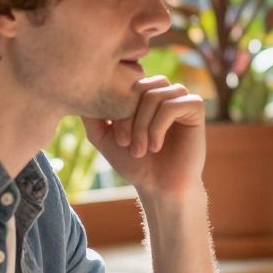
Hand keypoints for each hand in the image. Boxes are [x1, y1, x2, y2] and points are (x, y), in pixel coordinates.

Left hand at [83, 76, 205, 202]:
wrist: (160, 187)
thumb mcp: (103, 137)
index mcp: (142, 94)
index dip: (118, 110)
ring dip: (143, 125)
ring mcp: (180, 97)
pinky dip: (159, 127)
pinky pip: (173, 104)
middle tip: (126, 145)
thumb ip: (91, 115)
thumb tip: (76, 91)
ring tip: (141, 150)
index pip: (125, 84)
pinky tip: (156, 146)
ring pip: (155, 96)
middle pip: (140, 87)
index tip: (118, 141)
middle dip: (129, 117)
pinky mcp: (195, 107)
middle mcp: (162, 91)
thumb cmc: (134, 164)